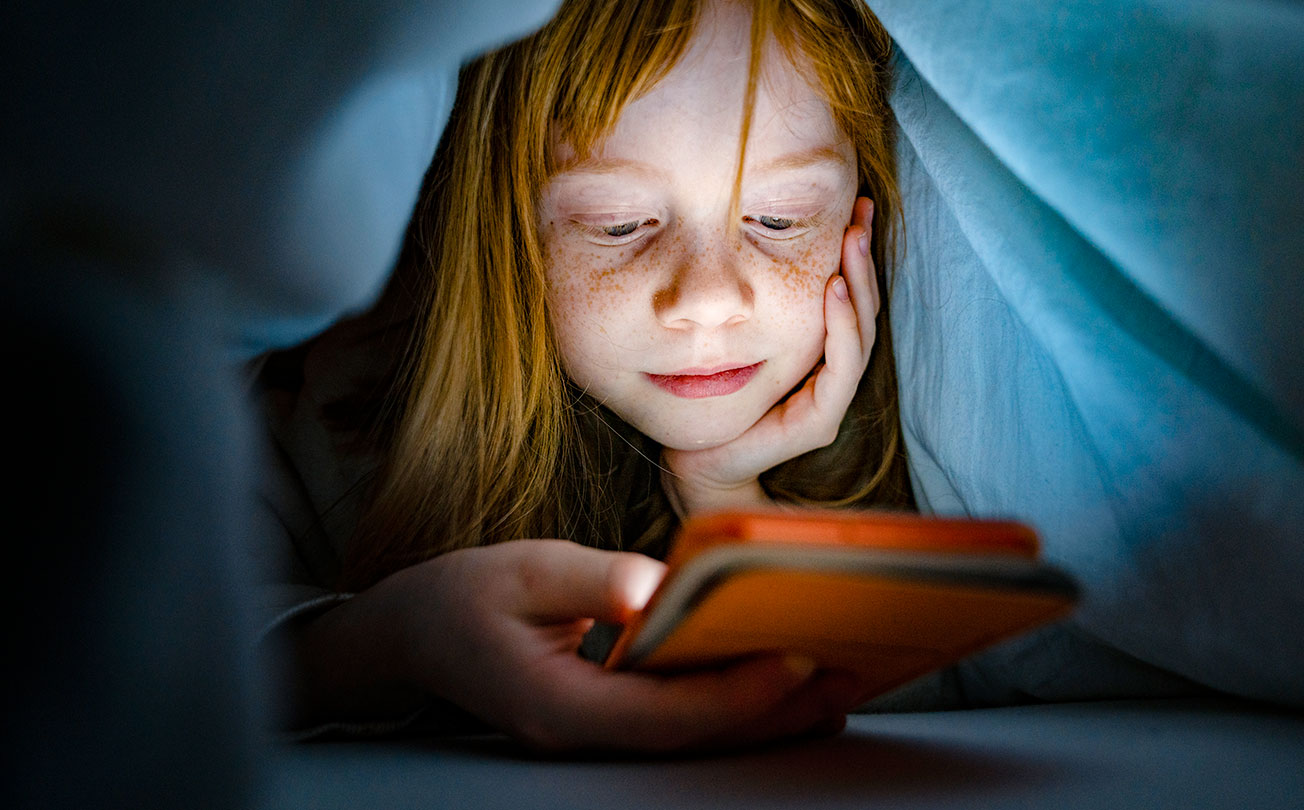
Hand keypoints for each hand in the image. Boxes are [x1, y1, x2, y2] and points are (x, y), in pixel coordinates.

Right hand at [298, 540, 858, 752]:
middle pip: (696, 740)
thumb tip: (653, 586)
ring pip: (695, 737)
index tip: (796, 661)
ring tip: (836, 685)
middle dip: (774, 715)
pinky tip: (774, 676)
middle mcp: (585, 735)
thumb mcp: (519, 572)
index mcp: (559, 708)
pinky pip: (682, 717)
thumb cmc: (462, 598)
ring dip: (764, 714)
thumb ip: (588, 581)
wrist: (413, 635)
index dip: (735, 695)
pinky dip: (731, 699)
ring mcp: (597, 734)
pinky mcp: (608, 716)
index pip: (665, 715)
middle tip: (848, 682)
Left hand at [662, 197, 879, 513]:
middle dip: (864, 259)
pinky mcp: (817, 423)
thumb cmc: (712, 400)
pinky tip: (835, 291)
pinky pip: (840, 370)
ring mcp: (829, 402)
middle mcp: (830, 378)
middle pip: (863, 311)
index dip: (855, 256)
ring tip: (853, 241)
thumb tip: (749, 236)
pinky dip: (841, 328)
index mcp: (818, 356)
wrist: (695, 461)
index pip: (848, 300)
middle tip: (863, 211)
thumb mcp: (736, 339)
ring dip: (859, 284)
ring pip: (860, 335)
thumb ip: (755, 304)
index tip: (855, 208)